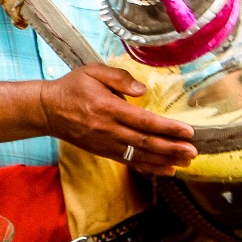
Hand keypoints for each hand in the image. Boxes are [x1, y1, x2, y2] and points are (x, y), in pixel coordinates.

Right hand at [39, 64, 196, 175]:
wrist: (48, 111)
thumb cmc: (72, 87)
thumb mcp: (92, 71)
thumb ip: (118, 77)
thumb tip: (142, 89)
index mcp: (108, 108)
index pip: (144, 121)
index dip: (167, 128)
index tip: (188, 131)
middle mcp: (109, 130)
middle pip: (146, 143)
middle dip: (172, 148)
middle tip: (194, 152)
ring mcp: (106, 144)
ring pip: (140, 156)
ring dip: (165, 160)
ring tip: (186, 163)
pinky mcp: (104, 152)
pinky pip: (130, 162)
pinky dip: (150, 167)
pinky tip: (166, 169)